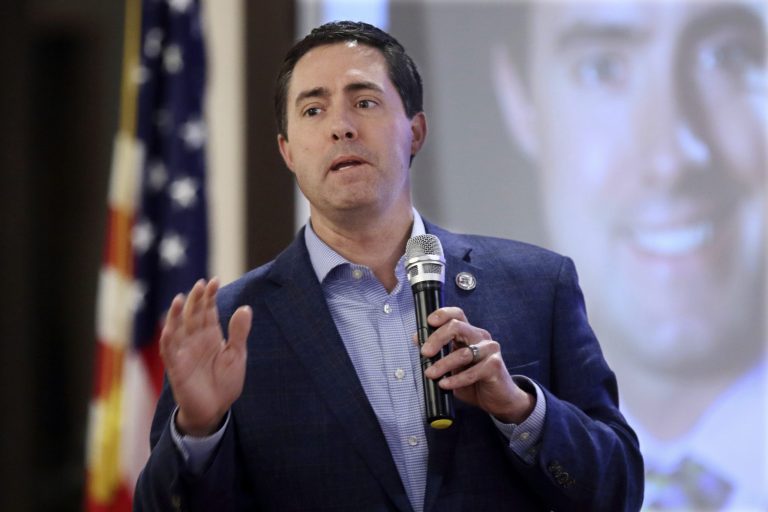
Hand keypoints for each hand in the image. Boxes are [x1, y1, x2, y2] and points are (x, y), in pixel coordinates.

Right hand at [159, 278, 251, 435]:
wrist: (215, 410)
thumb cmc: (225, 382)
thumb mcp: (237, 355)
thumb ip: (239, 333)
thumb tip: (246, 308)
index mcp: (211, 336)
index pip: (208, 311)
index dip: (210, 296)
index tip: (215, 280)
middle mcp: (195, 340)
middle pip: (193, 315)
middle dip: (196, 300)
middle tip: (201, 283)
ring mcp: (184, 353)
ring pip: (177, 329)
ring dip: (177, 315)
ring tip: (180, 298)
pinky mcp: (176, 368)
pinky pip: (169, 352)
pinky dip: (168, 339)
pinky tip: (169, 327)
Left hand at [421, 307, 533, 423]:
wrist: (498, 399)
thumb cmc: (475, 380)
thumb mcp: (452, 364)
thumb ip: (439, 352)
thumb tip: (418, 340)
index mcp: (470, 333)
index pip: (457, 314)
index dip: (442, 314)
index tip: (429, 322)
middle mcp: (480, 337)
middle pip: (457, 327)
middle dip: (437, 338)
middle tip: (425, 353)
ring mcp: (490, 350)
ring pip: (463, 353)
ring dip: (443, 364)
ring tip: (430, 374)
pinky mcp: (495, 366)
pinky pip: (472, 372)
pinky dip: (456, 379)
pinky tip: (445, 384)